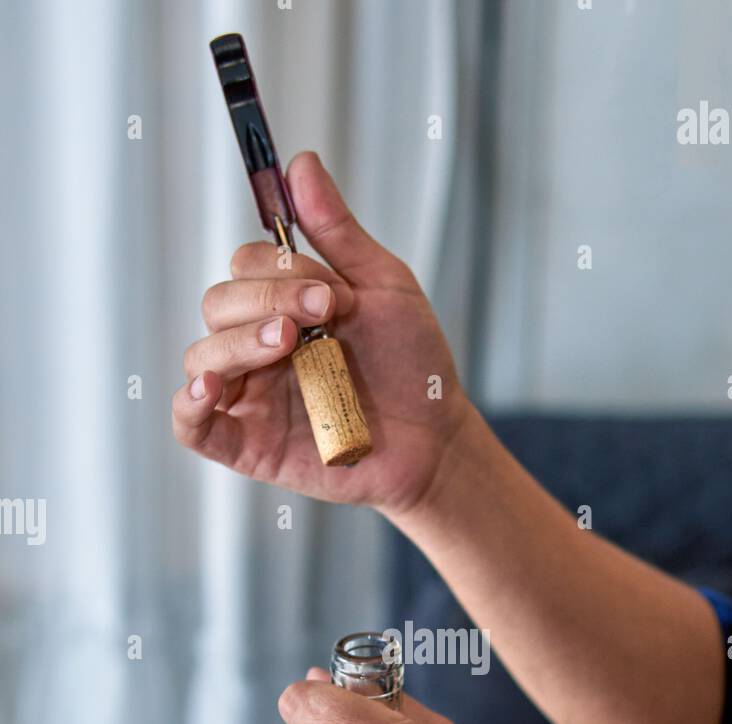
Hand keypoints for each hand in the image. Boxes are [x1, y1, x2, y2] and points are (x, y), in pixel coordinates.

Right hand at [172, 151, 473, 520]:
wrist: (436, 438)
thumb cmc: (411, 365)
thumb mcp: (383, 286)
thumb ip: (337, 230)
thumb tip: (300, 163)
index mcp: (284, 306)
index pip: (246, 268)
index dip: (279, 271)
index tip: (334, 291)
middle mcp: (259, 347)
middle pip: (218, 304)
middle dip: (263, 300)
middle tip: (321, 314)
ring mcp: (250, 396)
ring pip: (203, 356)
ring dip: (237, 342)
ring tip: (286, 343)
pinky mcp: (248, 446)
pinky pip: (191, 426)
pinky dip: (189, 404)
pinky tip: (210, 386)